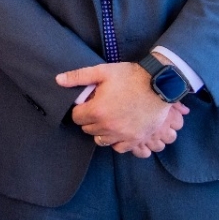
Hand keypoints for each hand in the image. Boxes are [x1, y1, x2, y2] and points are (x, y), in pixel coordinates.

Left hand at [56, 62, 189, 155]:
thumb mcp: (102, 71)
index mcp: (97, 110)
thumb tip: (58, 80)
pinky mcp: (136, 139)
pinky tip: (119, 129)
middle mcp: (108, 126)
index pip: (76, 117)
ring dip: (101, 131)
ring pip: (101, 140)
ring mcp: (123, 135)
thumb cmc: (130, 77)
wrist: (160, 85)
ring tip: (108, 118)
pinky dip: (116, 140)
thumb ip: (78, 76)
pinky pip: (119, 148)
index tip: (87, 103)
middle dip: (89, 119)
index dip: (80, 109)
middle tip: (99, 108)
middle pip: (87, 129)